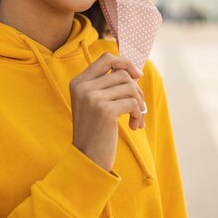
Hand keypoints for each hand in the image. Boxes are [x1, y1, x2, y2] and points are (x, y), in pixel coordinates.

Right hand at [69, 53, 145, 170]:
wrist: (87, 159)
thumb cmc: (95, 132)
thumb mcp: (95, 104)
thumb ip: (109, 86)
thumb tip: (136, 73)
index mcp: (78, 82)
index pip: (106, 58)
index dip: (125, 62)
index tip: (137, 75)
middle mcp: (83, 87)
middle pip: (122, 74)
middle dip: (136, 90)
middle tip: (138, 108)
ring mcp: (92, 98)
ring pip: (130, 88)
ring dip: (139, 104)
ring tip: (136, 119)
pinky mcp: (105, 110)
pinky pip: (133, 103)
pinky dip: (138, 115)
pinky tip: (133, 126)